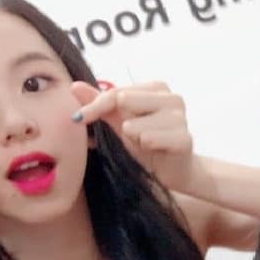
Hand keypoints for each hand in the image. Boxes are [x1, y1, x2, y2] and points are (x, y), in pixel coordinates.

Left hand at [71, 80, 194, 191]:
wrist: (172, 172)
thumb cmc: (147, 144)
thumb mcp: (120, 123)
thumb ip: (101, 104)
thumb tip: (74, 86)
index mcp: (158, 88)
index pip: (118, 92)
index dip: (96, 105)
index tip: (78, 118)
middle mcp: (172, 98)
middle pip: (126, 101)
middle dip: (121, 124)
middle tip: (132, 136)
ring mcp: (181, 118)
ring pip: (136, 125)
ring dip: (134, 139)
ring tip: (146, 144)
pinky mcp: (185, 139)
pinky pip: (150, 139)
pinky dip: (146, 146)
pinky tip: (154, 150)